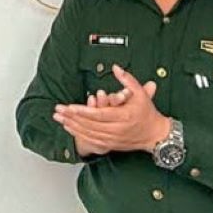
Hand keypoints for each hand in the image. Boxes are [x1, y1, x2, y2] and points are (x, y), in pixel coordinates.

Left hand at [53, 65, 169, 153]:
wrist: (154, 134)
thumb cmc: (147, 113)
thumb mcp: (140, 93)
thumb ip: (127, 79)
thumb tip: (116, 67)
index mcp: (123, 117)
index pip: (99, 115)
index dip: (83, 111)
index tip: (70, 107)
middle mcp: (116, 130)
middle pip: (89, 125)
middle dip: (71, 117)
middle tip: (58, 110)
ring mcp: (112, 139)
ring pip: (88, 133)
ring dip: (72, 126)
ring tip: (58, 118)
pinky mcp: (110, 144)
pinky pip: (90, 140)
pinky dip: (78, 134)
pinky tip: (69, 127)